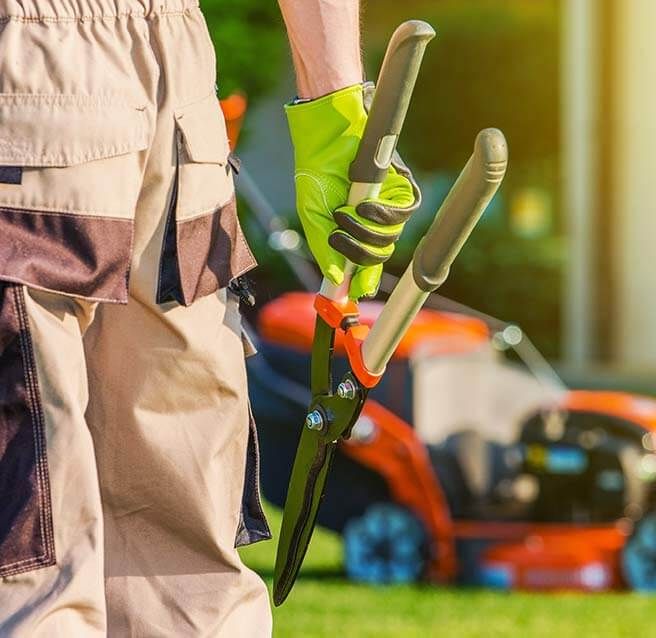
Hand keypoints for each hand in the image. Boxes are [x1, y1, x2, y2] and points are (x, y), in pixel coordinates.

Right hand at [286, 84, 420, 298]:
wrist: (325, 138)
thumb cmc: (317, 174)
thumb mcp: (313, 217)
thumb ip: (324, 247)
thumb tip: (335, 277)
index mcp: (355, 230)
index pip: (367, 261)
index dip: (365, 280)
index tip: (358, 293)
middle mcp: (374, 222)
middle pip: (380, 254)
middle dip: (359, 253)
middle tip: (338, 239)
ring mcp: (388, 205)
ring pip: (391, 238)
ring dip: (364, 231)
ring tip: (343, 213)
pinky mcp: (400, 187)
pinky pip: (403, 214)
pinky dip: (382, 215)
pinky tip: (363, 207)